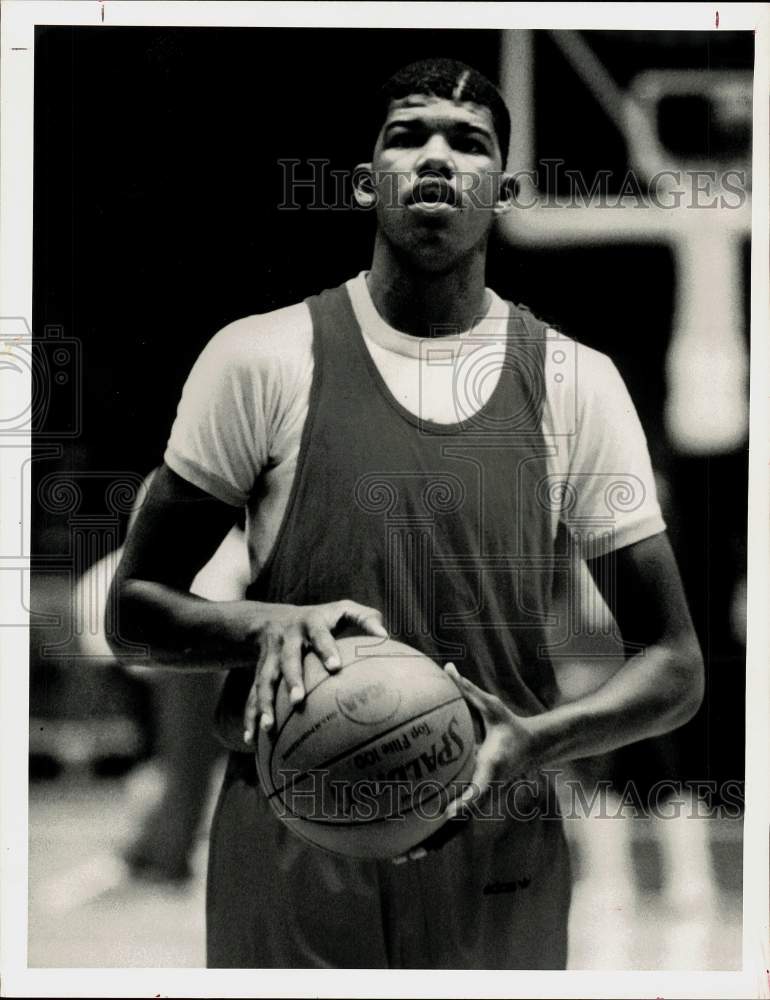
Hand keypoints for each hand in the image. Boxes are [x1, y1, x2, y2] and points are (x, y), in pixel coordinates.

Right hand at [242, 599, 386, 743]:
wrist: (271, 618)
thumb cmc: (321, 619)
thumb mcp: (342, 609)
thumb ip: (366, 618)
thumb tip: (386, 637)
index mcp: (309, 623)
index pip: (320, 635)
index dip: (326, 649)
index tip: (335, 666)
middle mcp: (287, 640)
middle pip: (288, 660)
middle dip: (292, 679)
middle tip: (298, 700)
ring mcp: (270, 657)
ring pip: (264, 680)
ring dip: (264, 703)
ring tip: (269, 728)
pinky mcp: (260, 672)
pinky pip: (252, 695)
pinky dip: (250, 716)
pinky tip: (252, 740)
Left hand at [391, 662, 535, 863]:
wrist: (535, 747)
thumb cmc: (510, 725)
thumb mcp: (493, 706)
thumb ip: (468, 689)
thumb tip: (448, 666)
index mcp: (490, 770)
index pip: (477, 791)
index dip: (463, 802)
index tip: (446, 811)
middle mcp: (484, 792)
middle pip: (457, 823)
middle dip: (433, 840)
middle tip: (406, 853)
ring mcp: (480, 801)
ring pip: (453, 830)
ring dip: (429, 845)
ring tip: (400, 858)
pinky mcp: (476, 801)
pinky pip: (452, 821)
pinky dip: (434, 833)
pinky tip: (410, 840)